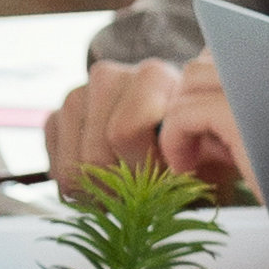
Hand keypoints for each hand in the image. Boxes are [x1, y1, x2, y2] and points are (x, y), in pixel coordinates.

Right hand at [42, 52, 246, 187]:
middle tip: (145, 191)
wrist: (176, 140)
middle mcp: (110, 77)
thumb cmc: (198, 144)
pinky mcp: (56, 117)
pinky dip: (77, 187)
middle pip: (96, 150)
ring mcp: (78, 95)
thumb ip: (201, 151)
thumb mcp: (212, 147)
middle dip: (122, 183)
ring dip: (100, 188)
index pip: (124, 131)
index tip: (165, 176)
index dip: (142, 166)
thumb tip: (179, 170)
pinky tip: (104, 182)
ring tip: (128, 189)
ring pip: (74, 162)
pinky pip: (55, 165)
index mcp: (153, 76)